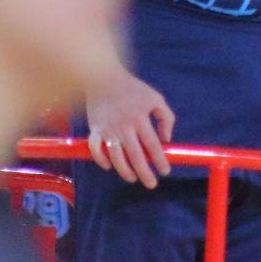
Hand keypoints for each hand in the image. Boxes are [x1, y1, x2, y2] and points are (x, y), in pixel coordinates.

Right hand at [85, 66, 175, 188]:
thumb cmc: (133, 89)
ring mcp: (108, 128)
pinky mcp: (95, 129)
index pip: (153, 145)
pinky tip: (109, 166)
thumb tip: (166, 140)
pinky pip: (96, 149)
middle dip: (145, 173)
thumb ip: (166, 118)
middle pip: (136, 156)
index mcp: (140, 118)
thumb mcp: (156, 98)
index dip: (160, 160)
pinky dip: (101, 160)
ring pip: (116, 157)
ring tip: (133, 178)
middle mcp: (124, 125)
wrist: (104, 77)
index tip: (165, 171)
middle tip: (151, 184)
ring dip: (125, 171)